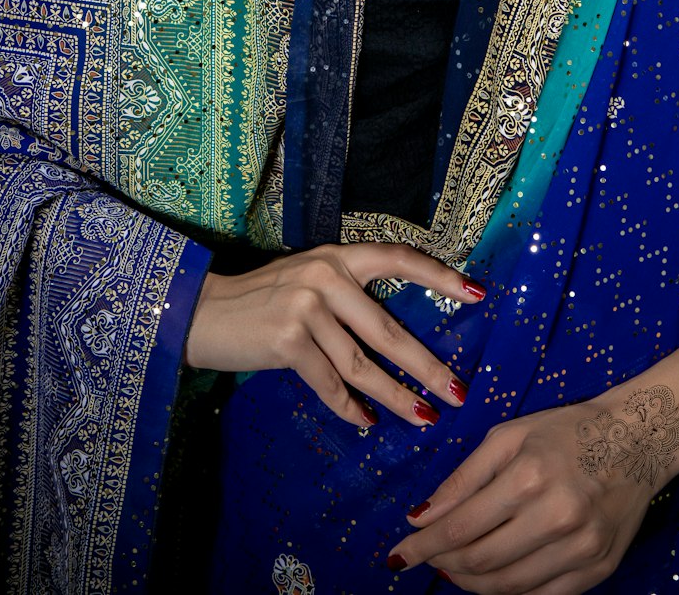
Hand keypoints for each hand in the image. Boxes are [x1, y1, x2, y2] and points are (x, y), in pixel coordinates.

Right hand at [184, 241, 484, 429]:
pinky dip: (348, 407)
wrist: (202, 312)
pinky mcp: (287, 340)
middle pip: (389, 329)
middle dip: (426, 365)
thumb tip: (394, 339)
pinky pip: (329, 383)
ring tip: (423, 418)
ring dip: (395, 396)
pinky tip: (365, 422)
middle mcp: (327, 275)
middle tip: (457, 391)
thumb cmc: (261, 301)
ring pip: (363, 363)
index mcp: (338, 256)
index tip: (476, 294)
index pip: (399, 258)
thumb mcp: (307, 281)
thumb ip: (346, 296)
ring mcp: (306, 306)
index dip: (439, 275)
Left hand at [386, 398, 660, 593]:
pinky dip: (511, 593)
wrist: (639, 439)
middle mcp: (556, 516)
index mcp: (529, 476)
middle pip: (482, 562)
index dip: (424, 546)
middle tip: (426, 559)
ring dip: (472, 584)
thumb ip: (464, 476)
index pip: (462, 526)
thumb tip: (421, 516)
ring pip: (509, 587)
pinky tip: (495, 577)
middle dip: (444, 565)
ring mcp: (581, 548)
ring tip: (455, 569)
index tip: (397, 555)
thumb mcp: (509, 435)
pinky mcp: (599, 569)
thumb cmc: (567, 430)